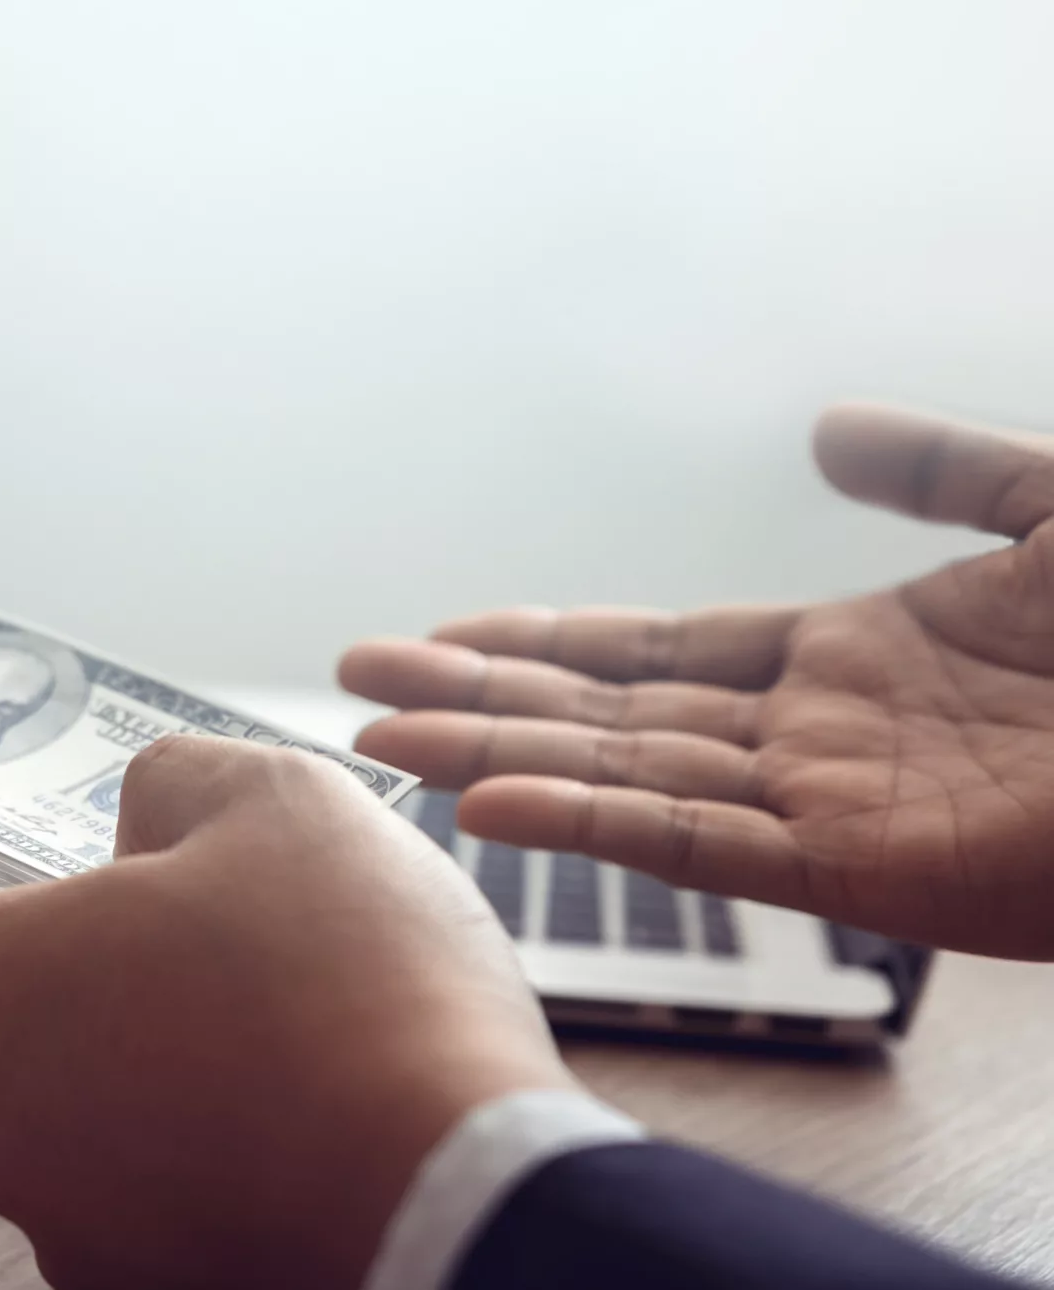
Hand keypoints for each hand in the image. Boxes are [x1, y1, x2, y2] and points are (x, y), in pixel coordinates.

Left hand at [0, 736, 571, 1289]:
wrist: (467, 1192)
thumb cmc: (355, 981)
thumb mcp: (272, 797)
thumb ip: (169, 784)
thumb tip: (141, 820)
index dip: (19, 904)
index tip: (102, 900)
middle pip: (18, 1036)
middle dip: (103, 998)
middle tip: (226, 968)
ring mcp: (61, 1230)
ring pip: (87, 1133)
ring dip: (157, 1093)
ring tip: (284, 1058)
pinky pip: (150, 1214)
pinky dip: (205, 1180)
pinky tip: (298, 1141)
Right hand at [341, 404, 1053, 958]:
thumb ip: (946, 469)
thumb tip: (825, 429)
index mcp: (857, 663)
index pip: (663, 653)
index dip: (551, 639)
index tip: (449, 629)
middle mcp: (821, 741)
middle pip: (613, 714)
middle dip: (482, 694)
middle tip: (354, 679)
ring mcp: (837, 809)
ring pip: (628, 780)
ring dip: (498, 755)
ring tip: (376, 737)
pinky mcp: (871, 872)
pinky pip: (707, 849)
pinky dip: (595, 827)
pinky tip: (495, 801)